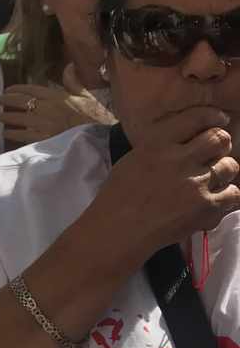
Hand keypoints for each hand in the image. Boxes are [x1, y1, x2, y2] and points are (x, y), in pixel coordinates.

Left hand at [0, 65, 113, 144]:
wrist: (102, 136)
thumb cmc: (95, 116)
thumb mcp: (87, 96)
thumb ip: (73, 81)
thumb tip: (69, 66)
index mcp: (57, 96)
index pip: (32, 89)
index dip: (17, 88)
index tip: (8, 89)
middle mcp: (47, 108)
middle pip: (21, 102)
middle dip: (8, 100)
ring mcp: (44, 124)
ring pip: (19, 118)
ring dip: (7, 117)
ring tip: (0, 116)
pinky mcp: (44, 139)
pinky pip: (23, 135)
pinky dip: (13, 133)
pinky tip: (6, 132)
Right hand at [92, 107, 239, 253]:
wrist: (119, 230)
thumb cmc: (118, 196)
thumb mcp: (132, 160)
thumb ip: (160, 148)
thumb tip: (185, 142)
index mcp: (156, 144)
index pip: (196, 118)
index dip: (213, 117)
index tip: (219, 120)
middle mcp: (178, 159)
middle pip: (219, 139)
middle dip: (221, 145)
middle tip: (214, 154)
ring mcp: (195, 183)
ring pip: (230, 166)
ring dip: (223, 173)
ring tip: (210, 182)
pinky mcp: (206, 206)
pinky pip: (233, 194)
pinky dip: (225, 198)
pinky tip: (211, 202)